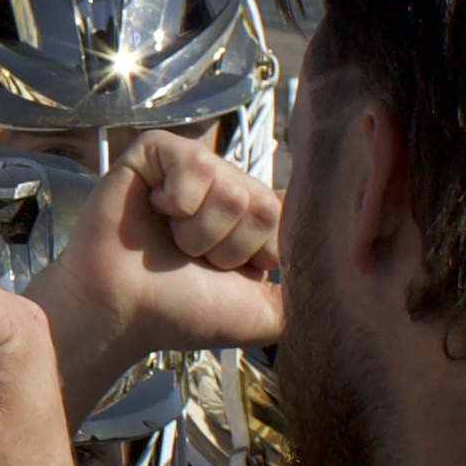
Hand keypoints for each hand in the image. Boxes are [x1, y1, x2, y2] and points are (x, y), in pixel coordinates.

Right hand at [27, 131, 284, 424]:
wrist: (119, 311)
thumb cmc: (181, 312)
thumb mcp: (263, 314)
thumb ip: (306, 292)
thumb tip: (346, 268)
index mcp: (256, 222)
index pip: (291, 215)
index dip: (264, 251)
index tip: (234, 274)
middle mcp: (229, 190)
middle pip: (262, 205)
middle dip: (228, 246)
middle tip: (193, 261)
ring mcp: (195, 168)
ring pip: (229, 188)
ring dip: (197, 231)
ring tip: (169, 243)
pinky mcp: (158, 151)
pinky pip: (193, 162)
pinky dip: (176, 199)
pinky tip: (154, 212)